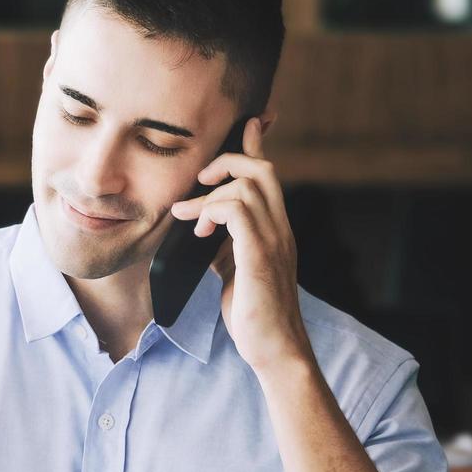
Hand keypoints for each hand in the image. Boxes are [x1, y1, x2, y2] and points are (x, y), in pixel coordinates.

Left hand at [169, 117, 310, 373]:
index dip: (256, 143)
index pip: (268, 175)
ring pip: (250, 184)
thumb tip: (199, 226)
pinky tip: (199, 230)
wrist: (275, 350)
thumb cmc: (255, 314)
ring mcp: (274, 241)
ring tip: (190, 215)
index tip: (249, 120)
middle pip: (263, 168)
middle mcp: (281, 229)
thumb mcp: (234, 270)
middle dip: (228, 160)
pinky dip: (213, 211)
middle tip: (199, 179)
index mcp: (276, 229)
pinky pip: (239, 211)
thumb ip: (224, 244)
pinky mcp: (261, 257)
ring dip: (212, 193)